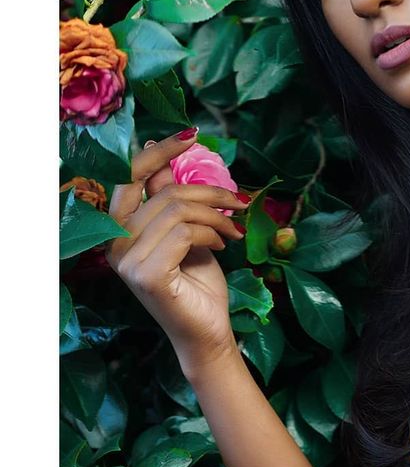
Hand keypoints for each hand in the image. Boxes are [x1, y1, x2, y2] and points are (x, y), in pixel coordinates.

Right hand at [105, 129, 249, 375]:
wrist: (207, 330)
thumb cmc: (197, 282)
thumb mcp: (187, 229)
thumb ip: (170, 195)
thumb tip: (159, 146)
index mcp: (119, 229)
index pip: (130, 177)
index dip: (161, 152)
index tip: (192, 135)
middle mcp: (115, 244)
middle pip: (163, 192)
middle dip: (208, 191)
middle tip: (238, 202)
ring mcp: (126, 261)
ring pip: (177, 210)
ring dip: (216, 216)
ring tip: (233, 230)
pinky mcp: (144, 274)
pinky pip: (184, 232)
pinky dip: (211, 233)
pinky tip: (222, 246)